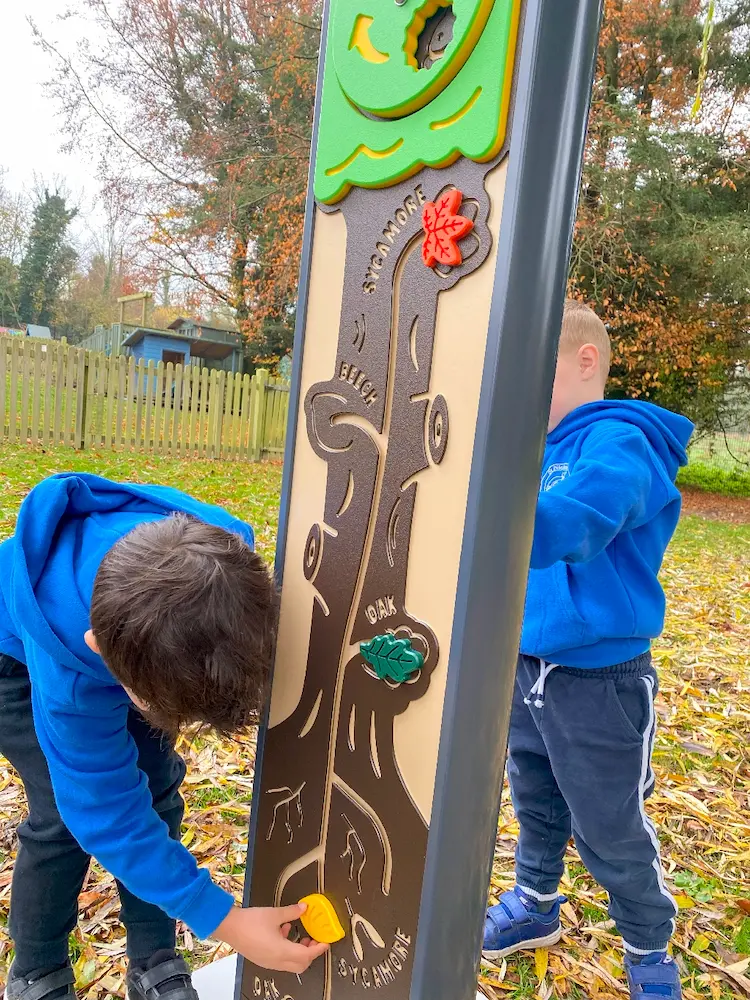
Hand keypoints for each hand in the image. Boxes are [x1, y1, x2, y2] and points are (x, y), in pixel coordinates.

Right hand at [214, 904, 328, 972]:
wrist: (228, 926)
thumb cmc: (249, 922)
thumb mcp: (275, 914)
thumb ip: (292, 911)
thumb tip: (304, 908)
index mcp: (281, 952)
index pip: (307, 956)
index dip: (318, 949)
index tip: (325, 943)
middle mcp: (275, 961)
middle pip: (300, 965)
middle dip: (310, 954)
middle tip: (314, 940)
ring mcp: (268, 962)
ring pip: (290, 964)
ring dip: (298, 952)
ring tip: (301, 936)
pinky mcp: (261, 959)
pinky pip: (280, 960)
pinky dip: (287, 950)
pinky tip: (283, 932)